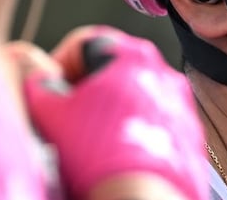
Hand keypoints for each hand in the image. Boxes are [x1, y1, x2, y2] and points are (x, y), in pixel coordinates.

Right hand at [18, 26, 206, 199]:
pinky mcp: (188, 125)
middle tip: (65, 114)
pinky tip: (115, 149)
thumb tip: (38, 77)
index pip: (84, 42)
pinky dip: (132, 127)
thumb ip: (38, 84)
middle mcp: (160, 68)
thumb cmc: (99, 151)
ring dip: (108, 108)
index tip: (47, 89)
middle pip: (111, 66)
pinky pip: (153, 116)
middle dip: (84, 88)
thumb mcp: (52, 113)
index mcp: (130, 53)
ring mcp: (178, 97)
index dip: (57, 64)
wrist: (144, 193)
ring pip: (132, 92)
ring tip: (89, 137)